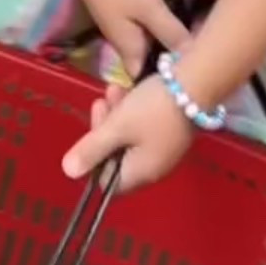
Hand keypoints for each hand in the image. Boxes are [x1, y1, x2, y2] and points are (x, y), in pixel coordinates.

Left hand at [62, 76, 193, 192]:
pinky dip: (133, 112)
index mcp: (139, 174)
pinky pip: (145, 128)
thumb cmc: (153, 108)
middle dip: (104, 128)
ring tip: (113, 88)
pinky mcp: (172, 131)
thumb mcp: (118, 126)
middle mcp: (153, 168)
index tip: (90, 131)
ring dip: (117, 115)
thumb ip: (91, 148)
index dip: (93, 159)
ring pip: (130, 138)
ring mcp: (165, 150)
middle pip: (116, 156)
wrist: (198, 83)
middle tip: (101, 100)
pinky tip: (129, 90)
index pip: (106, 181)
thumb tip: (67, 172)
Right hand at [71, 0, 188, 76]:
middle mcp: (122, 44)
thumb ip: (171, 33)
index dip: (163, 82)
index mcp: (129, 50)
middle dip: (166, 63)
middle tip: (197, 57)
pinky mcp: (119, 13)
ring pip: (144, 45)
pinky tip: (171, 21)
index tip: (190, 77)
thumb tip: (195, 59)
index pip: (146, 79)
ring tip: (190, 40)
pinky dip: (156, 30)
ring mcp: (119, 28)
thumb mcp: (150, 9)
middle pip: (145, 63)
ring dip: (163, 45)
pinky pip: (141, 30)